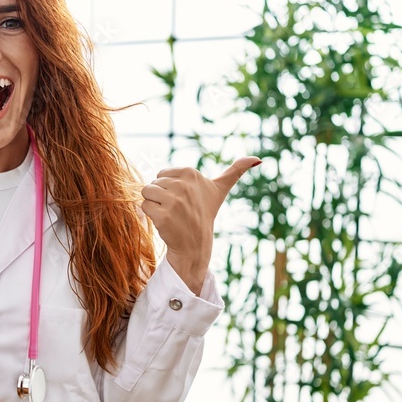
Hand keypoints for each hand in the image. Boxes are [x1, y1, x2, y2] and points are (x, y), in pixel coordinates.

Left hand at [141, 157, 260, 294]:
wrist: (196, 242)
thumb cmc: (205, 213)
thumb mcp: (220, 190)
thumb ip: (236, 171)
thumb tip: (257, 158)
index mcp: (191, 173)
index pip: (161, 174)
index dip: (168, 187)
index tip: (183, 198)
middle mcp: (183, 184)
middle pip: (152, 183)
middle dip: (161, 197)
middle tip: (177, 209)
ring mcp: (173, 201)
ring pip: (146, 193)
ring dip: (154, 205)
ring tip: (169, 214)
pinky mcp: (163, 215)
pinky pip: (143, 206)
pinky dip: (150, 215)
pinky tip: (164, 222)